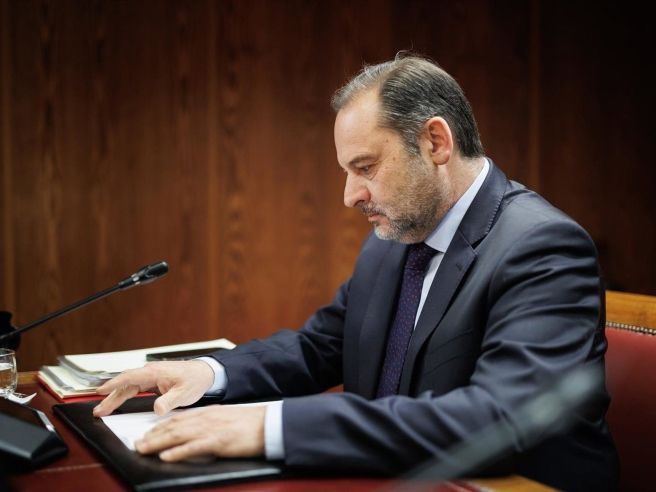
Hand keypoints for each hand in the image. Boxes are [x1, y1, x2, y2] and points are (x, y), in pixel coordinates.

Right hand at [93, 360, 214, 416]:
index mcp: (155, 372)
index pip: (129, 377)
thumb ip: (169, 401)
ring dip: (115, 397)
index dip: (114, 384)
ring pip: (128, 386)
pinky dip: (124, 395)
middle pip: (125, 384)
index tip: (100, 391)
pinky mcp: (152, 380)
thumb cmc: (195, 380)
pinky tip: (116, 402)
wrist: (205, 373)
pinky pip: (134, 387)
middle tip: (98, 410)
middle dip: (110, 397)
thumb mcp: (184, 393)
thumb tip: (157, 409)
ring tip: (102, 410)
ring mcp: (150, 376)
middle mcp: (150, 372)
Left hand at [135, 404, 265, 460]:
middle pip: (174, 427)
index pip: (179, 418)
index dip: (161, 426)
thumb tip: (199, 431)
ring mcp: (211, 430)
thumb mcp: (228, 417)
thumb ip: (212, 422)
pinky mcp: (218, 442)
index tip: (148, 432)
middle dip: (153, 436)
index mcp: (209, 412)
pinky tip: (166, 457)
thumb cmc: (252, 423)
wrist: (269, 423)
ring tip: (143, 449)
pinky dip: (178, 452)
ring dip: (158, 443)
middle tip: (138, 443)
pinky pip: (193, 448)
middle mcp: (206, 418)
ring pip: (178, 436)